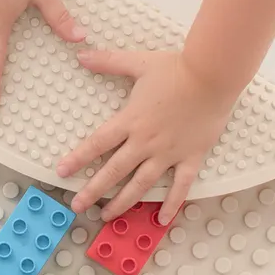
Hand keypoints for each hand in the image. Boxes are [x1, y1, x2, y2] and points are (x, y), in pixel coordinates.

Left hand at [56, 49, 235, 223]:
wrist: (214, 75)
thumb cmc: (177, 68)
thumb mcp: (138, 62)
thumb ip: (108, 61)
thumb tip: (80, 54)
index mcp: (130, 121)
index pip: (96, 143)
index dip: (77, 159)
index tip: (61, 172)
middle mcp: (145, 142)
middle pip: (113, 171)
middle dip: (93, 191)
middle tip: (77, 206)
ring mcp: (168, 153)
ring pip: (141, 184)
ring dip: (123, 202)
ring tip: (107, 216)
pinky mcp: (190, 157)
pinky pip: (180, 186)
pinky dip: (172, 203)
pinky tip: (161, 220)